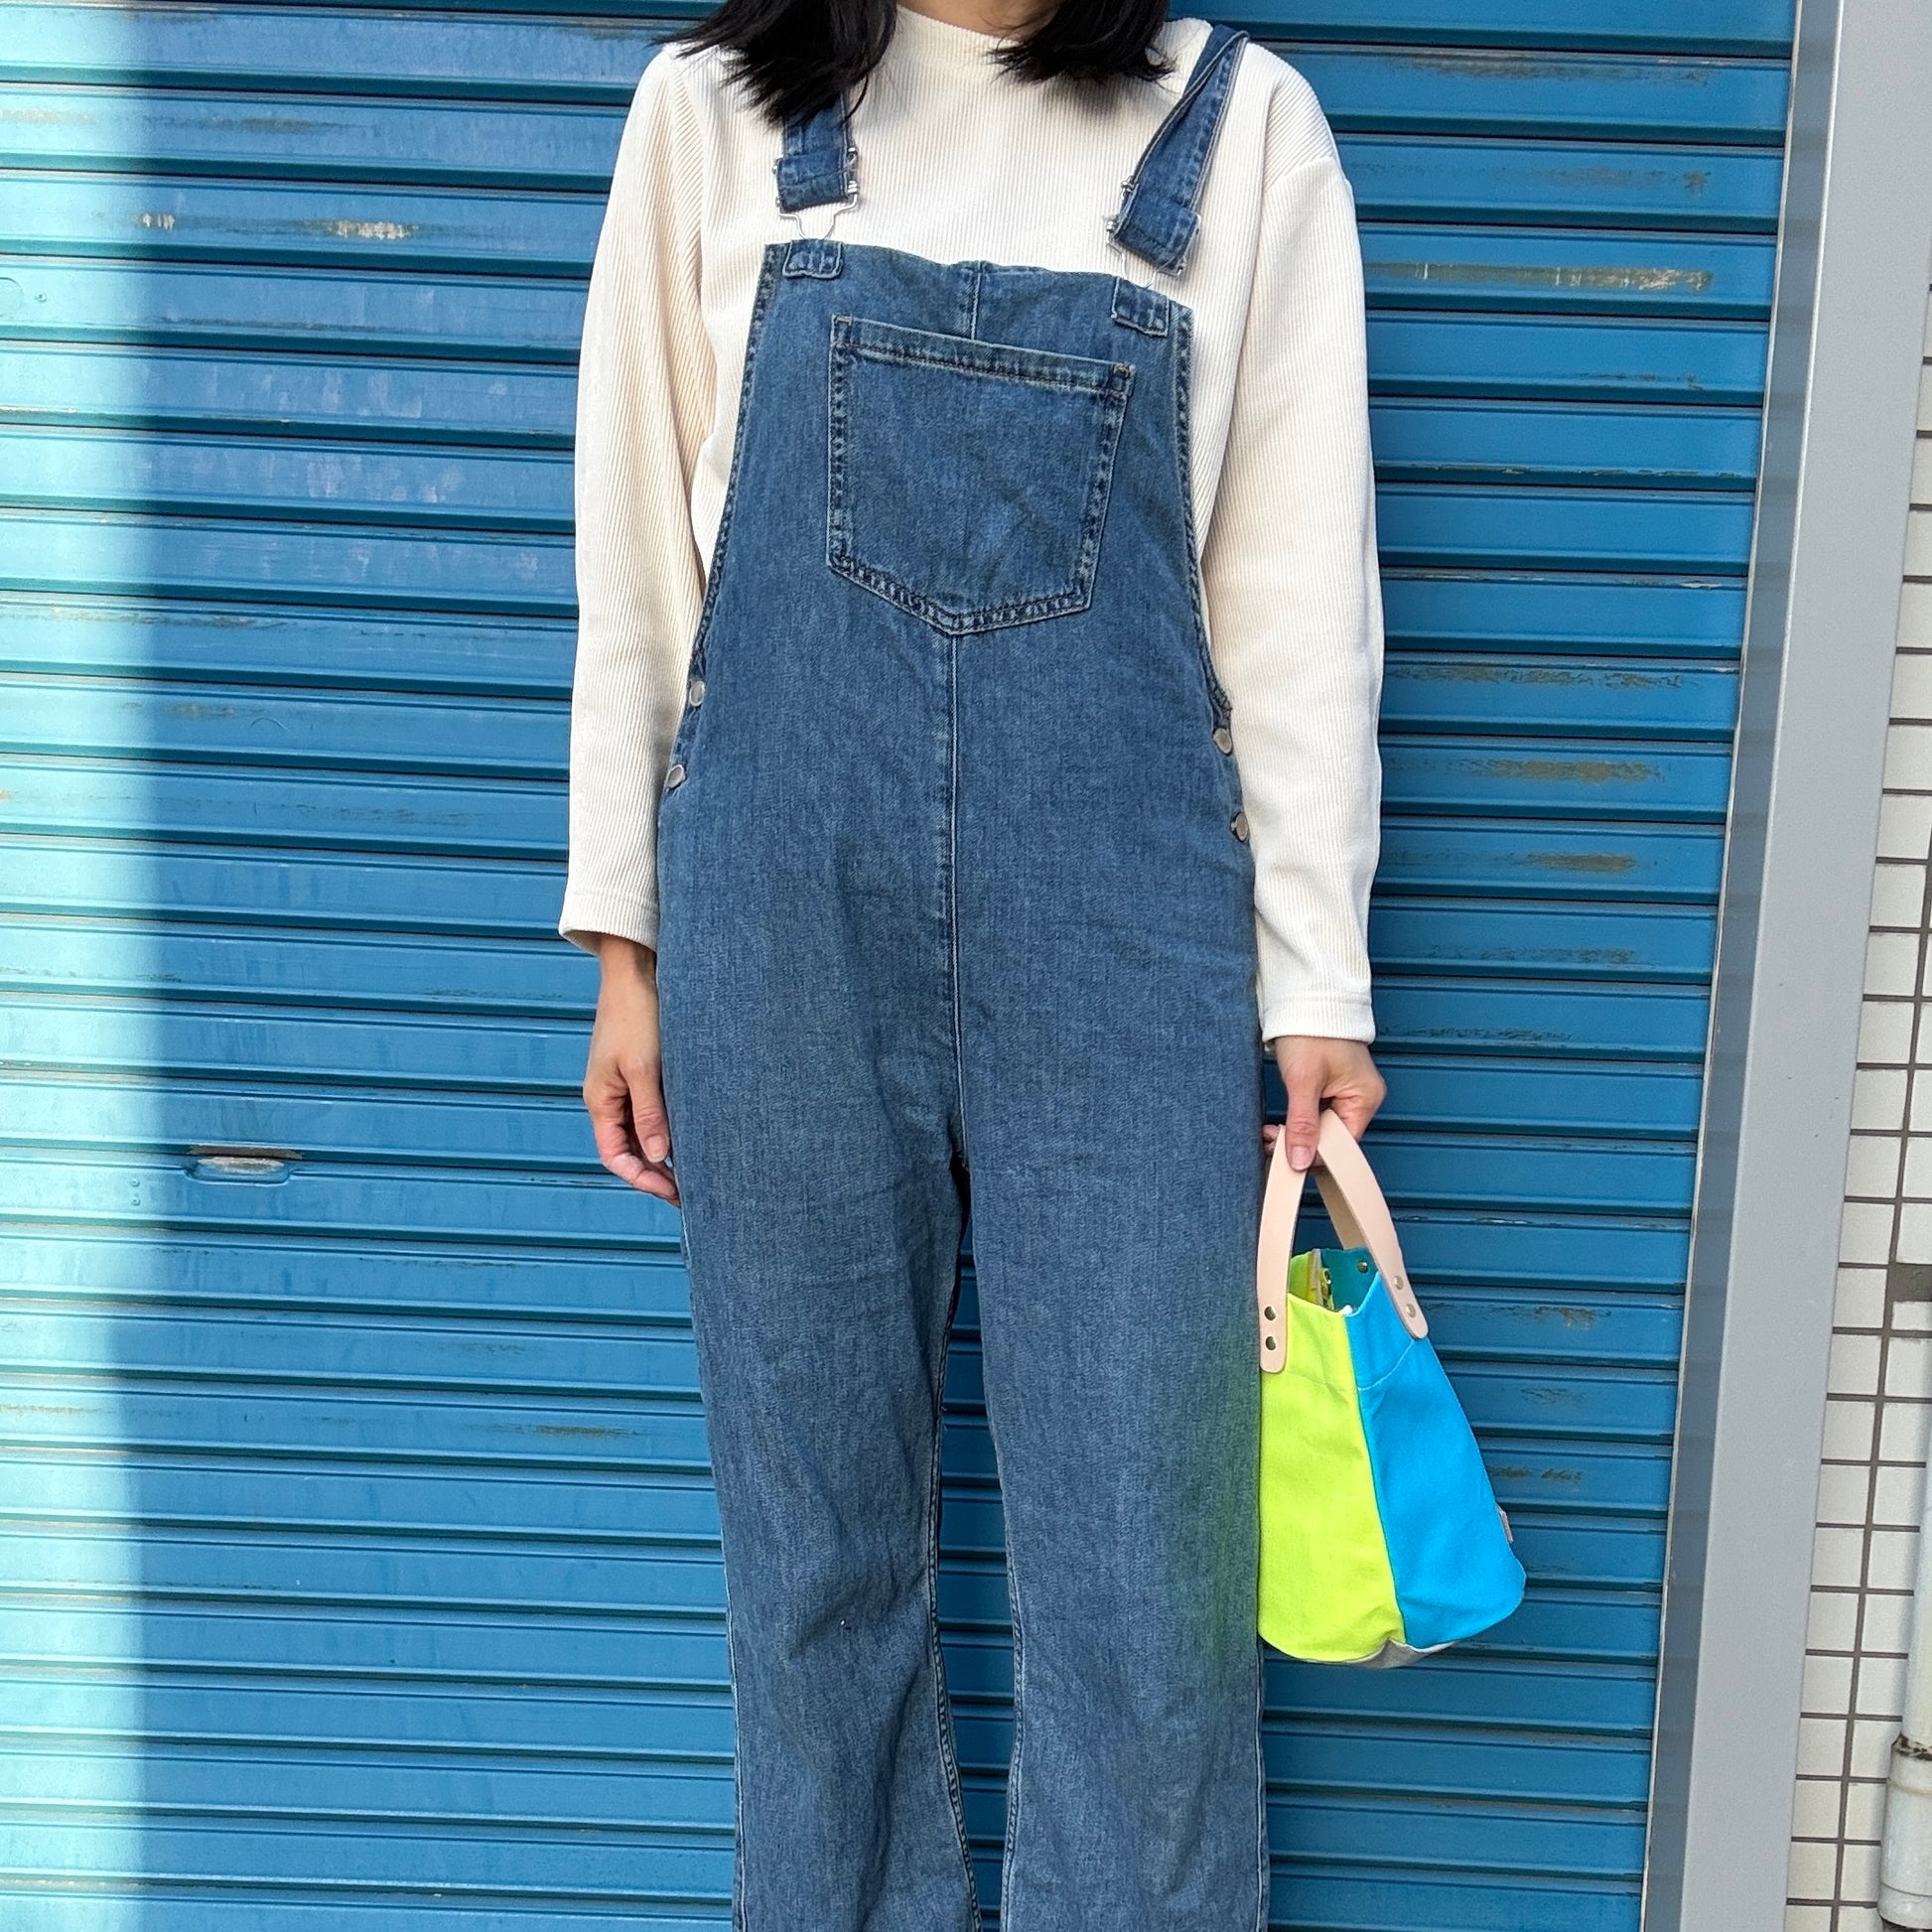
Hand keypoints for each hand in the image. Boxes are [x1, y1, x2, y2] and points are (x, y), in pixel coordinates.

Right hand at [583, 937, 678, 1203]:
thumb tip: (659, 1155)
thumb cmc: (636, 1015)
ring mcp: (625, 1085)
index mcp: (600, 1100)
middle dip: (657, 1173)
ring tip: (699, 1171)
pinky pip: (654, 1111)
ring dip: (666, 1152)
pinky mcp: (642, 1072)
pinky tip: (695, 1136)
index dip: (642, 1179)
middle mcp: (610, 1098)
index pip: (615, 1157)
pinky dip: (671, 1127)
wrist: (636, 971)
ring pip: (643, 1132)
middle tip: (693, 1192)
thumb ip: (649, 1112)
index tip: (674, 1192)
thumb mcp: (643, 1067)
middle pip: (630, 1150)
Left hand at [1266, 1035, 1386, 1172]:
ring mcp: (1346, 1092)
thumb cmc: (1311, 1031)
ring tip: (1271, 1132)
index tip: (1284, 1159)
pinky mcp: (1330, 1086)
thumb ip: (1303, 1124)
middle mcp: (1361, 1098)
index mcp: (1365, 1098)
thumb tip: (1301, 1162)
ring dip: (1296, 1133)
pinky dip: (1299, 1121)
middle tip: (1270, 1140)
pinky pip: (1317, 1115)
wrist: (1304, 997)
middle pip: (1332, 1139)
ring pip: (1321, 1128)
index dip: (1315, 1155)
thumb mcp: (1303, 1080)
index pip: (1343, 1145)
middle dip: (1301, 1144)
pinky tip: (1280, 1124)